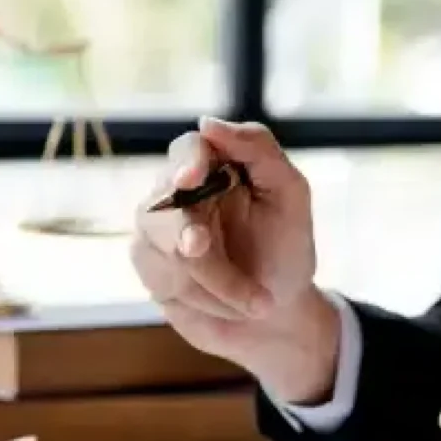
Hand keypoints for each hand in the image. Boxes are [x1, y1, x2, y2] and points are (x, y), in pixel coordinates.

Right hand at [132, 116, 340, 403]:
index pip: (187, 149)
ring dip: (214, 279)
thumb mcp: (290, 197)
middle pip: (164, 202)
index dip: (186, 162)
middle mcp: (180, 193)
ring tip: (256, 302)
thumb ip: (258, 150)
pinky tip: (229, 307)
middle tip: (215, 261)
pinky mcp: (151, 268)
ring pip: (159, 244)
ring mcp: (159, 231)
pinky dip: (202, 298)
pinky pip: (158, 275)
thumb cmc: (286, 252)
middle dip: (197, 243)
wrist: (277, 318)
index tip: (191, 178)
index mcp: (216, 167)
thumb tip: (207, 122)